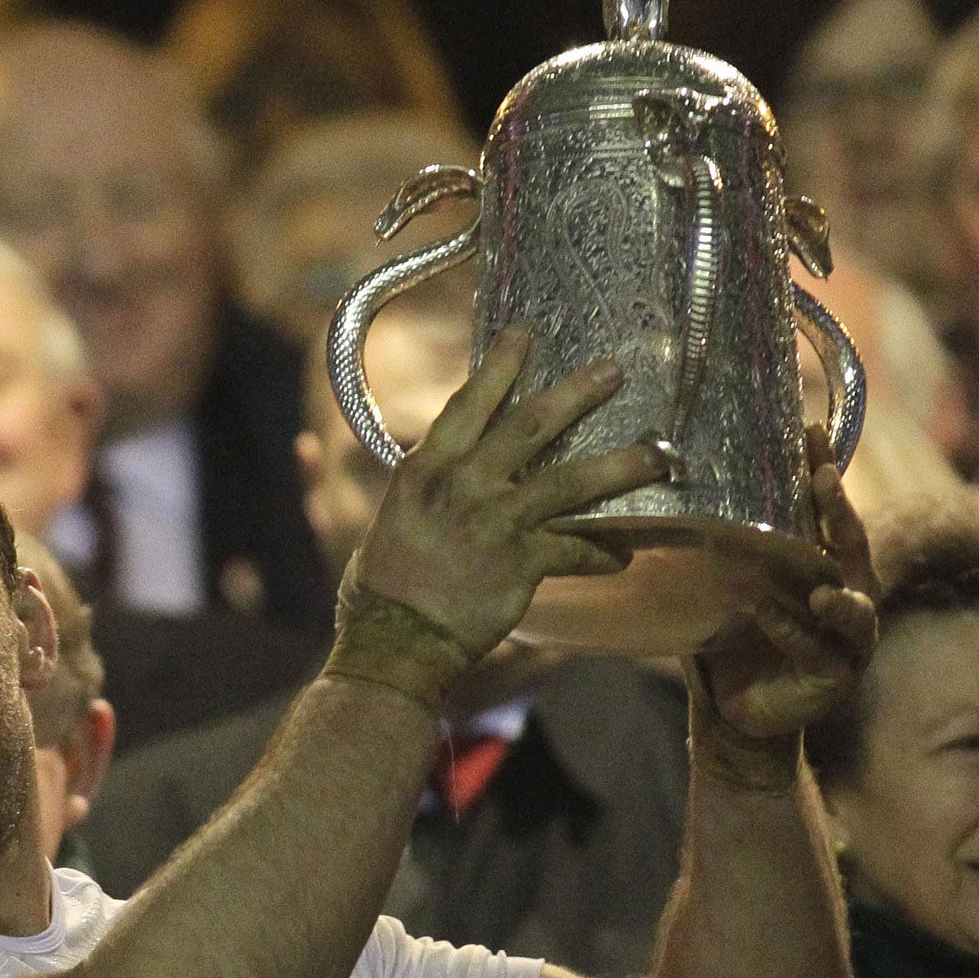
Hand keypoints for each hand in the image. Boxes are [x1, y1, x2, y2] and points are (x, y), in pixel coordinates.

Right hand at [332, 328, 655, 702]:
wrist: (396, 641)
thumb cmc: (380, 585)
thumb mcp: (378, 519)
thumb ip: (380, 482)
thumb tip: (321, 449)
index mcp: (425, 469)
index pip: (469, 402)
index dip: (500, 367)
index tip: (525, 337)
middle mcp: (464, 486)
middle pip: (531, 426)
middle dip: (576, 393)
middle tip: (613, 371)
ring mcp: (497, 523)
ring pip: (571, 482)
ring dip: (619, 465)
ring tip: (657, 454)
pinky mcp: (522, 564)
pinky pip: (576, 549)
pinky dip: (603, 551)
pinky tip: (626, 551)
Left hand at [692, 424, 878, 786]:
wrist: (740, 708)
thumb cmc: (741, 636)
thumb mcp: (733, 582)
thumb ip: (727, 544)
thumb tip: (678, 485)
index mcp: (830, 566)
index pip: (831, 511)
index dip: (824, 470)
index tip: (809, 429)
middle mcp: (850, 595)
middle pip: (852, 546)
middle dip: (839, 511)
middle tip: (822, 477)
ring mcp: (849, 640)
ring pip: (852, 609)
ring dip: (838, 596)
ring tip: (820, 586)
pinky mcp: (833, 676)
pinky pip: (813, 651)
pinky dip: (790, 632)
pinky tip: (765, 613)